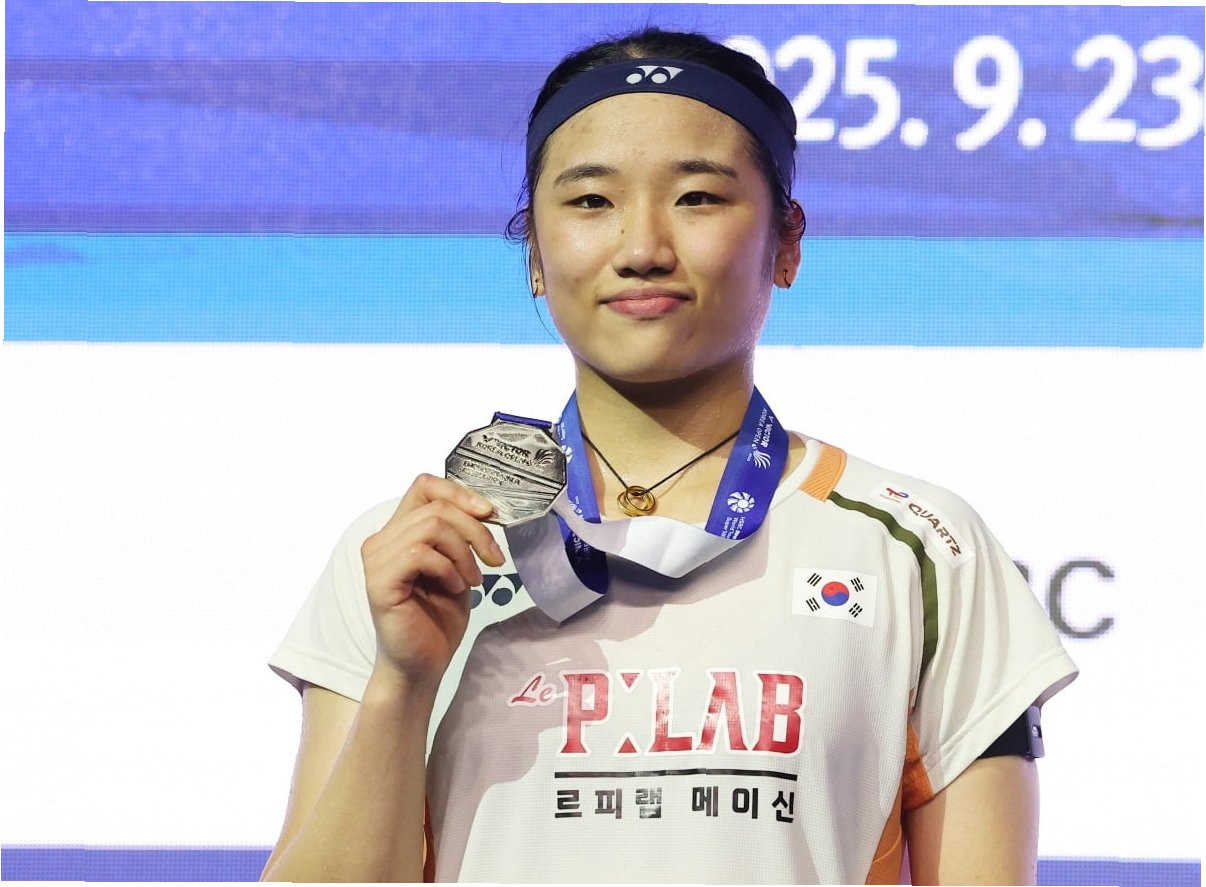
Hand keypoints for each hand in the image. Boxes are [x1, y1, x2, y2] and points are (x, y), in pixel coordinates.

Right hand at [360, 474, 503, 694]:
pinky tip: (456, 588)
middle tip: (494, 560)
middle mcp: (381, 541)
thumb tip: (485, 507)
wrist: (423, 666)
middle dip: (475, 529)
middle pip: (436, 506)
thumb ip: (460, 534)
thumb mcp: (457, 566)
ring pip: (431, 526)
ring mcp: (376, 560)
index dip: (459, 492)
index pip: (424, 486)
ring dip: (464, 552)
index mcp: (398, 532)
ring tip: (472, 580)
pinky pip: (419, 553)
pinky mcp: (379, 582)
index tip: (489, 513)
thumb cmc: (437, 619)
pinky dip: (448, 569)